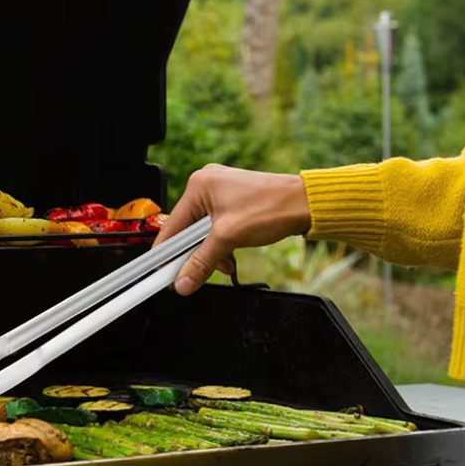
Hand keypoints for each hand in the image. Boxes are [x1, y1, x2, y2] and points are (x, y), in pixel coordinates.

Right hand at [153, 164, 311, 295]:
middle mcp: (206, 184)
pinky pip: (216, 227)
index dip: (166, 253)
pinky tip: (230, 255)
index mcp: (199, 184)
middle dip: (194, 254)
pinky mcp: (232, 202)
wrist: (305, 204)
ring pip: (203, 231)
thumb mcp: (229, 239)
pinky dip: (221, 244)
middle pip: (187, 229)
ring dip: (210, 252)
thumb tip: (184, 281)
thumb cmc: (273, 207)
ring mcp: (220, 192)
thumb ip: (202, 262)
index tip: (160, 273)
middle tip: (192, 275)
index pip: (171, 225)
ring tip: (224, 263)